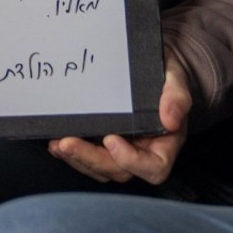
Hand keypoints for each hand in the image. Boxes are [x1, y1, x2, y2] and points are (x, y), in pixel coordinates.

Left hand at [48, 54, 190, 184]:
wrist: (154, 63)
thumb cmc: (166, 73)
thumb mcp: (175, 78)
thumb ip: (176, 96)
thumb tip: (171, 119)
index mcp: (164, 143)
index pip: (153, 167)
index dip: (131, 160)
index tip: (110, 140)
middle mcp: (144, 151)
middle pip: (119, 170)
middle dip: (92, 159)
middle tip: (67, 143)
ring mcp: (123, 147)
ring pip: (101, 167)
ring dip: (78, 159)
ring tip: (57, 144)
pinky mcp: (105, 140)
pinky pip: (91, 156)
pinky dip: (74, 153)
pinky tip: (56, 142)